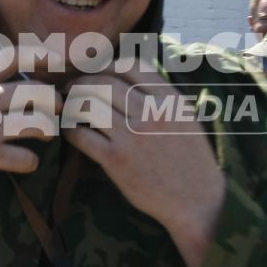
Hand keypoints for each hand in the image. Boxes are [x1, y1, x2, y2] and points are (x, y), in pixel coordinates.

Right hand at [0, 44, 54, 193]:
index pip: (13, 57)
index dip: (40, 56)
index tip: (55, 61)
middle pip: (39, 92)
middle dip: (53, 102)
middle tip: (53, 111)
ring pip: (39, 123)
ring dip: (47, 131)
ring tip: (42, 136)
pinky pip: (24, 158)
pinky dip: (30, 162)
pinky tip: (23, 162)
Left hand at [60, 70, 226, 266]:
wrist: (197, 201)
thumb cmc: (192, 160)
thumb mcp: (186, 118)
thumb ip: (162, 96)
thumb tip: (132, 77)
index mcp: (170, 100)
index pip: (130, 66)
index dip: (106, 64)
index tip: (96, 71)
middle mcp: (151, 113)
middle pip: (103, 82)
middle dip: (82, 81)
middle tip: (72, 88)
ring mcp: (133, 136)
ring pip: (89, 104)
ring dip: (73, 103)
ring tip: (69, 107)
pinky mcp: (116, 161)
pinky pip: (82, 135)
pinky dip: (71, 129)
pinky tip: (72, 131)